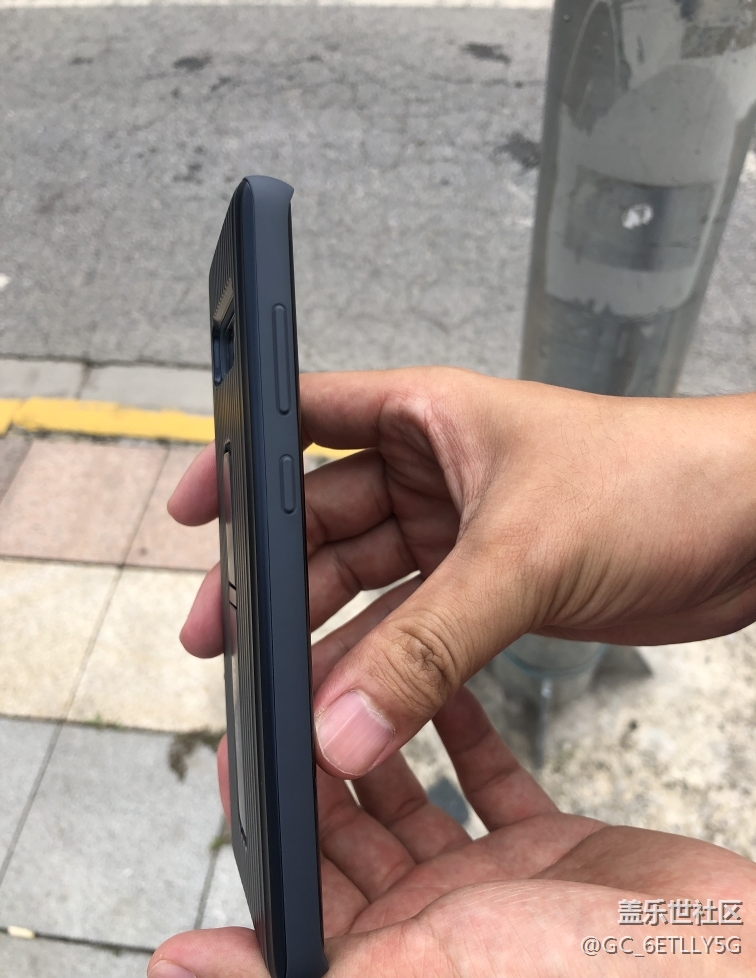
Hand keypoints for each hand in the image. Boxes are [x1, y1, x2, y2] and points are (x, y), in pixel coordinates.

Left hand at [148, 679, 755, 976]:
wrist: (722, 967)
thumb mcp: (423, 972)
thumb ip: (301, 971)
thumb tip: (175, 963)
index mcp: (390, 960)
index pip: (300, 883)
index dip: (268, 813)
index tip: (243, 745)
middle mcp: (433, 926)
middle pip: (351, 831)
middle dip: (322, 760)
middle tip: (297, 689)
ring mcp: (491, 887)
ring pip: (415, 798)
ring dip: (386, 739)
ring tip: (358, 678)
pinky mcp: (546, 851)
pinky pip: (490, 783)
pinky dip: (465, 735)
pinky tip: (448, 691)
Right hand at [168, 367, 755, 776]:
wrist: (745, 525)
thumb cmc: (654, 480)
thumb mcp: (523, 557)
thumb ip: (431, 645)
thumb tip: (345, 715)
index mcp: (427, 416)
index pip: (307, 419)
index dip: (243, 457)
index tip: (195, 504)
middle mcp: (434, 469)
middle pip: (324, 520)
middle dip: (274, 575)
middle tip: (222, 630)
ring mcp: (459, 531)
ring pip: (366, 583)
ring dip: (324, 633)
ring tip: (276, 683)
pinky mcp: (489, 585)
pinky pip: (412, 625)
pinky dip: (381, 661)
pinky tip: (348, 698)